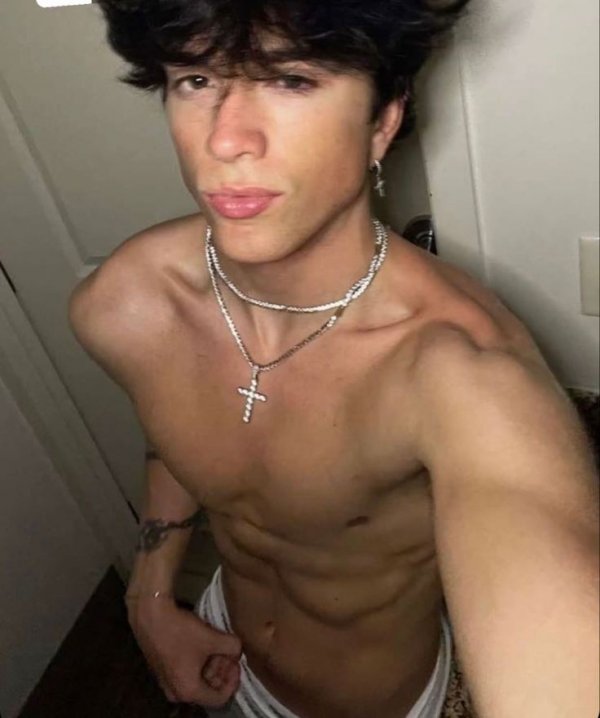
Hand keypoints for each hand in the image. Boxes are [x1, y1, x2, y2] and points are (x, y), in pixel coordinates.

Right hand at [127, 597, 242, 708]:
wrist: (151, 615)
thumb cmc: (181, 631)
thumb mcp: (213, 638)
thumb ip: (233, 647)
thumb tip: (238, 650)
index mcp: (189, 691)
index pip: (220, 698)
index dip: (233, 681)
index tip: (237, 663)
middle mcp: (176, 692)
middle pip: (208, 689)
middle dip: (222, 671)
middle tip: (230, 653)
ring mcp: (166, 681)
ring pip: (197, 679)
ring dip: (211, 665)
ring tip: (220, 645)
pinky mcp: (161, 668)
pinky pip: (185, 671)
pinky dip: (198, 661)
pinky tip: (204, 643)